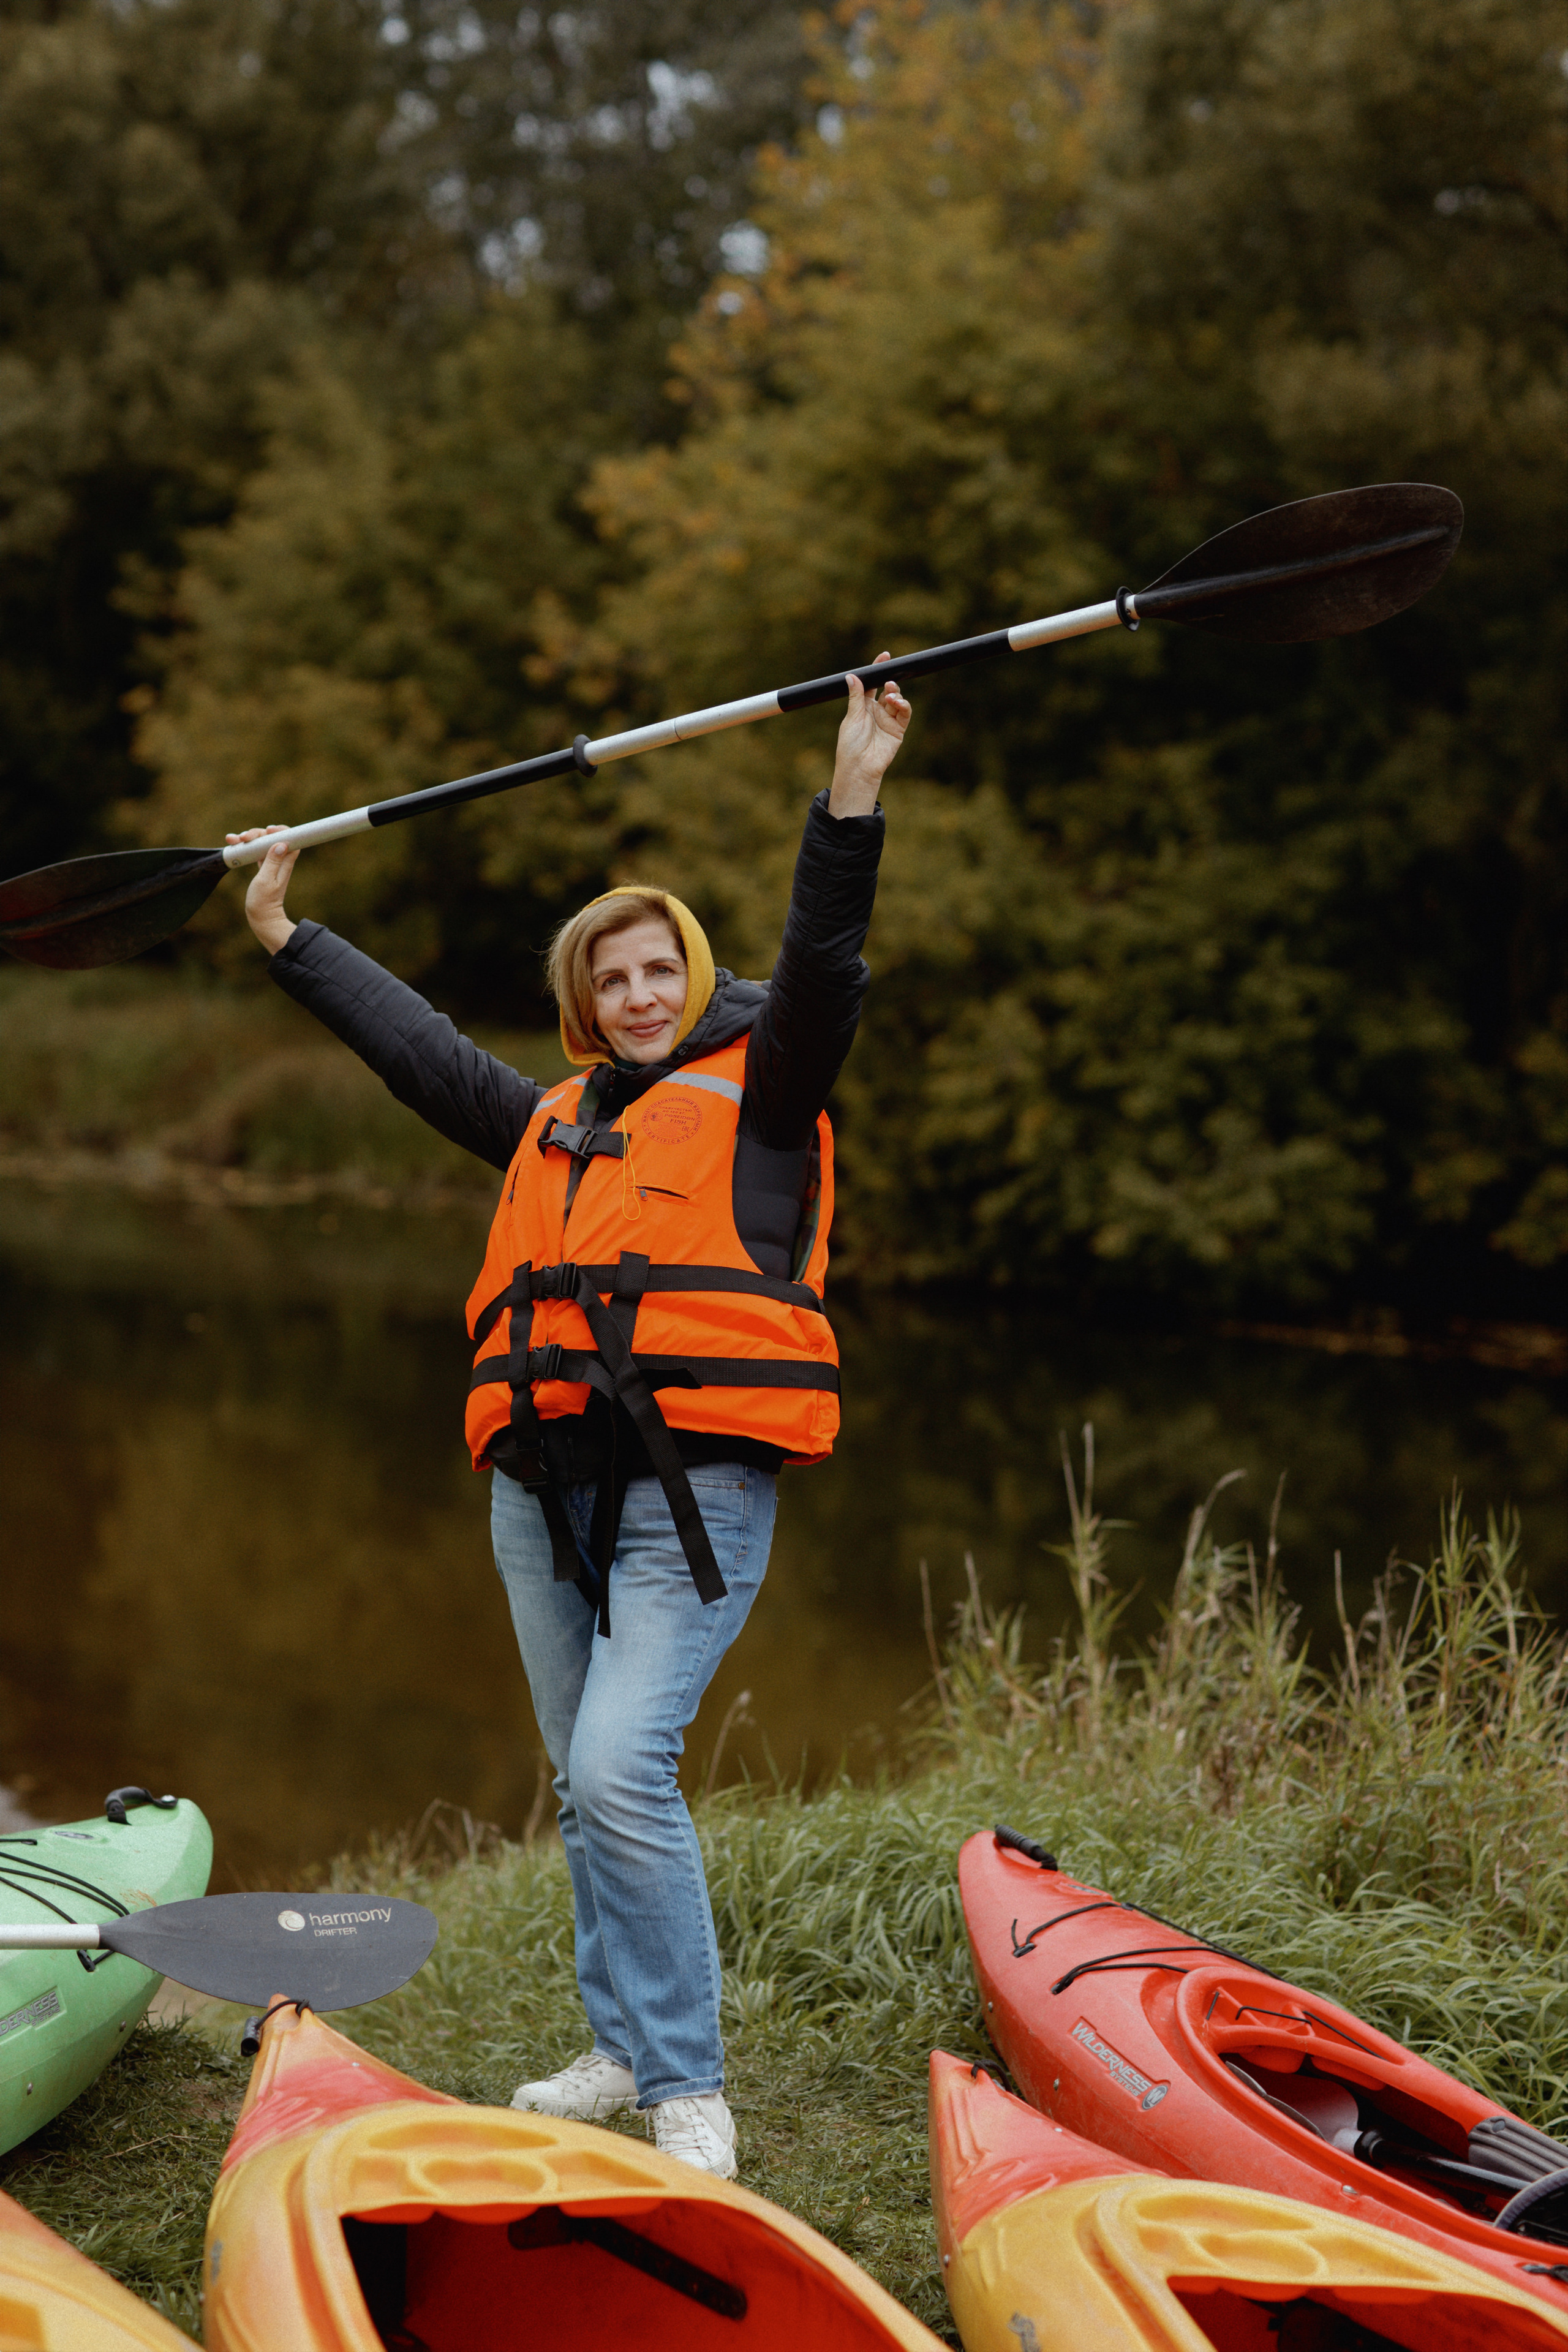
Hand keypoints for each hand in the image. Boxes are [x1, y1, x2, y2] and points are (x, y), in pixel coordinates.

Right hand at [227, 826, 299, 954]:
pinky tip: (234, 844)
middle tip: (243, 838)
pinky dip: (246, 847)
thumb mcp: (266, 881)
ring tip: (233, 839)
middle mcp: (280, 861)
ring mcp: (272, 863)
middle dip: (258, 833)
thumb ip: (272, 862)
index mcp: (285, 863)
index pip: (290, 840)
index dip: (281, 830)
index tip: (268, 829)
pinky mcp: (263, 866)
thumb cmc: (263, 902)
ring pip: (262, 843)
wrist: (262, 918)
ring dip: (249, 838)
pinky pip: (256, 851)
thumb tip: (281, 844)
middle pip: (272, 837)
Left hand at [828, 652, 910, 818]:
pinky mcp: (898, 729)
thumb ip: (856, 696)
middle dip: (890, 681)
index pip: (872, 683)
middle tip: (889, 679)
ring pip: (897, 699)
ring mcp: (888, 720)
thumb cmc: (850, 744)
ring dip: (896, 693)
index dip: (878, 670)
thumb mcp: (851, 717)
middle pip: (887, 689)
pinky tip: (898, 702)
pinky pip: (904, 713)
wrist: (859, 767)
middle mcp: (876, 711)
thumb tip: (852, 676)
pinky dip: (904, 705)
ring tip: (891, 694)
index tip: (885, 656)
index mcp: (863, 706)